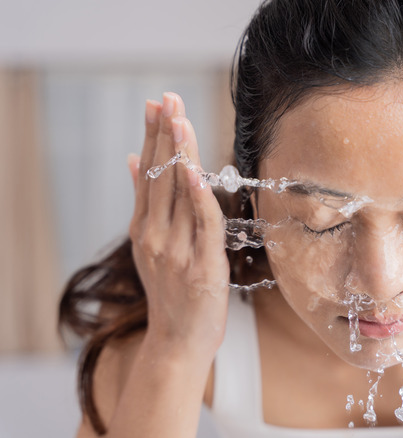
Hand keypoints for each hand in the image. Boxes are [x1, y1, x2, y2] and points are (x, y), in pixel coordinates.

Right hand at [127, 92, 229, 357]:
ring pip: (179, 194)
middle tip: (167, 98)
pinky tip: (195, 171)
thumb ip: (146, 204)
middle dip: (165, 134)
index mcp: (145, 229)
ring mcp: (177, 251)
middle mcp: (156, 236)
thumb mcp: (151, 246)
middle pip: (161, 177)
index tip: (156, 104)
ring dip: (180, 154)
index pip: (149, 174)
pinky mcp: (201, 267)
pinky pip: (202, 225)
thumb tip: (135, 161)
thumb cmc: (172, 295)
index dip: (154, 137)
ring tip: (179, 119)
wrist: (178, 343)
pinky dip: (199, 197)